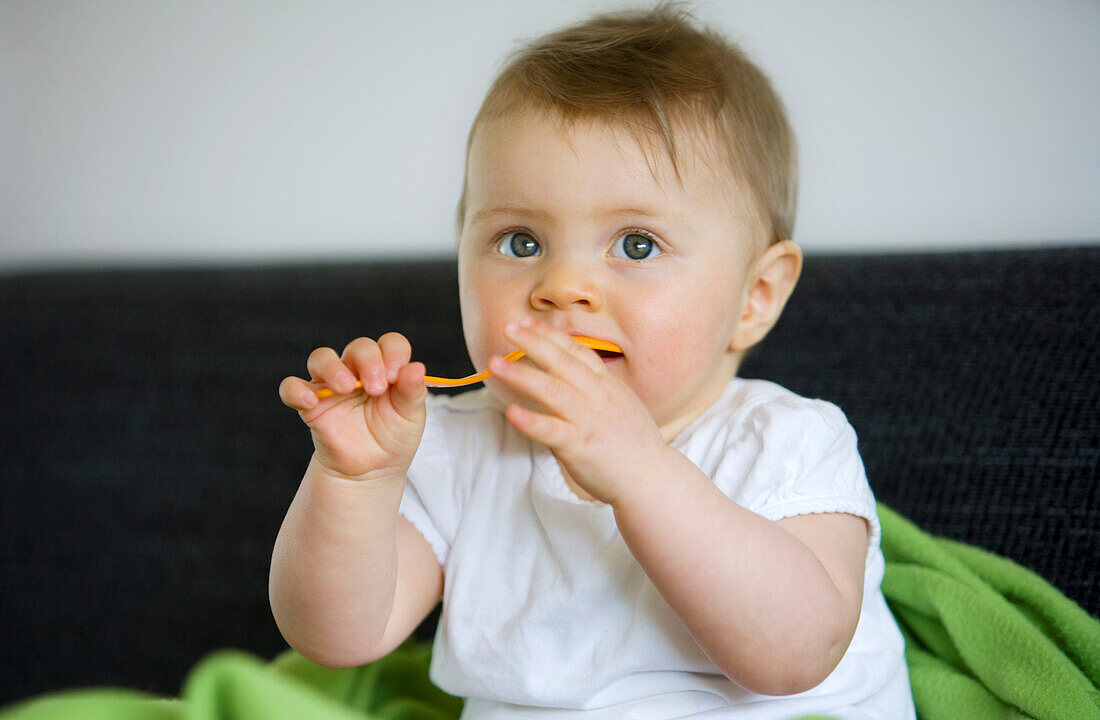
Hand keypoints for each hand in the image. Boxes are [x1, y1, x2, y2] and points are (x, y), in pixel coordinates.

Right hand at [279, 333, 426, 481]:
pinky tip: (309, 402)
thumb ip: (412, 391)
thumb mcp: (410, 416)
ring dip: (333, 368)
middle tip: (375, 389)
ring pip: (322, 358)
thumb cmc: (393, 436)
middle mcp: (358, 370)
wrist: (372, 470)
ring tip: (346, 388)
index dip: (393, 353)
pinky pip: (291, 388)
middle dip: (368, 362)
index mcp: (386, 368)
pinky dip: (296, 390)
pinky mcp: (310, 404)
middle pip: (359, 347)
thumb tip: (417, 367)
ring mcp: (331, 385)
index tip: (396, 376)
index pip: (390, 344)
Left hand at [489, 318, 668, 505]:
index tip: (527, 322)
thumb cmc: (632, 442)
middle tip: (508, 328)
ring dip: (521, 375)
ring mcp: (587, 420)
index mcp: (606, 383)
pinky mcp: (579, 446)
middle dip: (533, 342)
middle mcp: (597, 396)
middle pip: (561, 361)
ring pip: (551, 390)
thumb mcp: (619, 401)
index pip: (575, 350)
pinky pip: (551, 430)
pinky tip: (511, 412)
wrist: (649, 476)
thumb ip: (593, 386)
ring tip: (495, 364)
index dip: (549, 334)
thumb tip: (564, 372)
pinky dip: (531, 420)